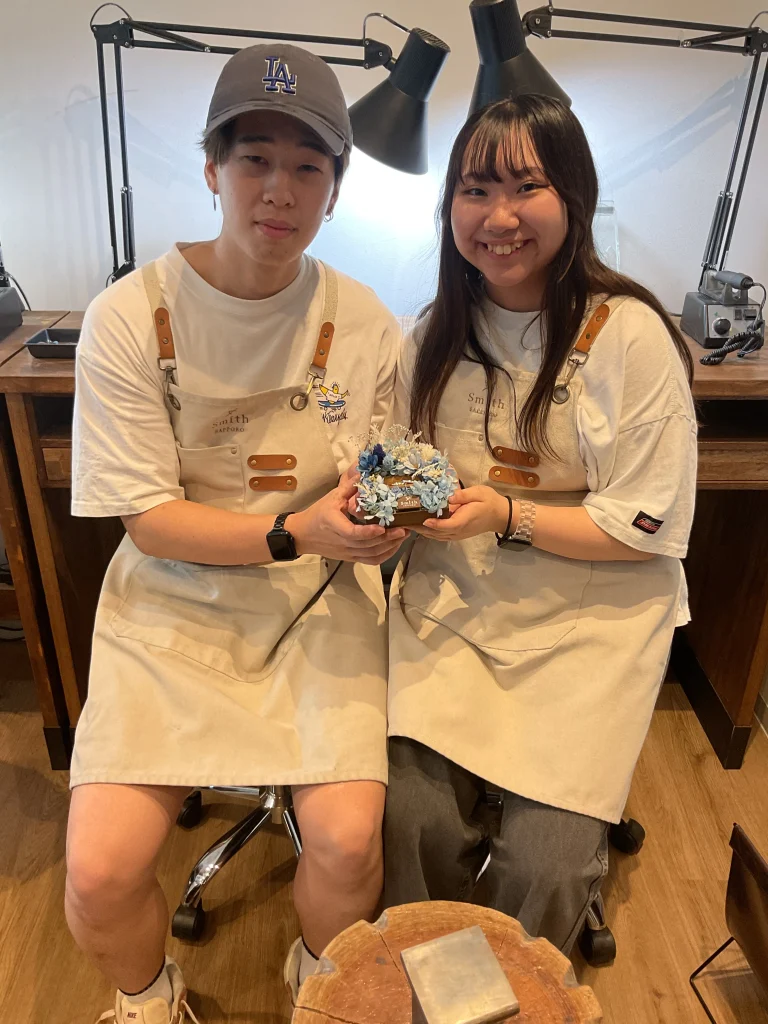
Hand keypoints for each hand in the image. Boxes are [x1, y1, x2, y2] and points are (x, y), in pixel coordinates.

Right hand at [289, 475, 406, 564]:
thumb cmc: (318, 513)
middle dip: (388, 538)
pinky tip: (394, 546)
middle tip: (404, 528)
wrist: (303, 535)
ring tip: (403, 535)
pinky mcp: (350, 558)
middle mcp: (341, 542)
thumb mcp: (332, 497)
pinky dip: (384, 556)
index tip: (382, 527)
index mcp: (334, 524)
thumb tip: (366, 472)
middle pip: (367, 545)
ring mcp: (347, 552)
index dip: (368, 532)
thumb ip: (349, 486)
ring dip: (389, 547)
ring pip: (371, 555)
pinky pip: (370, 561)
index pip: (352, 533)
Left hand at [411, 486, 511, 542]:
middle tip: (404, 521)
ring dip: (421, 531)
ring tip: (407, 523)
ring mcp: (456, 535)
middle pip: (436, 533)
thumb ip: (463, 495)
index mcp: (463, 521)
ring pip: (436, 536)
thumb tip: (449, 496)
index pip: (446, 525)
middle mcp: (458, 531)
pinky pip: (439, 536)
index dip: (434, 523)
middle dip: (420, 528)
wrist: (499, 516)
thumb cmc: (488, 502)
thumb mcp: (478, 493)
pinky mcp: (455, 534)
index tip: (422, 519)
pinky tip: (419, 525)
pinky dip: (428, 532)